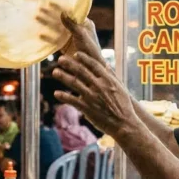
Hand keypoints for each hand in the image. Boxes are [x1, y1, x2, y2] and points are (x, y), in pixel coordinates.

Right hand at [37, 4, 99, 60]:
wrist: (90, 69)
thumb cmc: (90, 50)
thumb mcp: (81, 35)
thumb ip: (72, 24)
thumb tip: (62, 13)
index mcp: (84, 23)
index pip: (71, 12)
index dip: (61, 7)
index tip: (50, 3)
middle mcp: (77, 29)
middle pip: (61, 19)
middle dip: (50, 14)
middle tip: (40, 8)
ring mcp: (70, 37)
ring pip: (56, 28)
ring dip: (47, 23)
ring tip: (36, 18)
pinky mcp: (65, 46)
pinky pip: (55, 40)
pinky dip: (48, 37)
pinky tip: (40, 34)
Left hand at [51, 17, 137, 137]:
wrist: (124, 124)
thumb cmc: (123, 106)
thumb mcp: (120, 88)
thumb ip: (111, 76)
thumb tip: (106, 64)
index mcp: (108, 80)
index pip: (94, 65)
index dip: (84, 58)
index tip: (75, 54)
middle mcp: (99, 86)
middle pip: (81, 71)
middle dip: (69, 64)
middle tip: (60, 59)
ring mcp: (92, 97)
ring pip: (75, 83)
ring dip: (63, 77)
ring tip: (55, 72)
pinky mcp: (87, 108)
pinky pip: (72, 101)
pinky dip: (64, 97)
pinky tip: (56, 93)